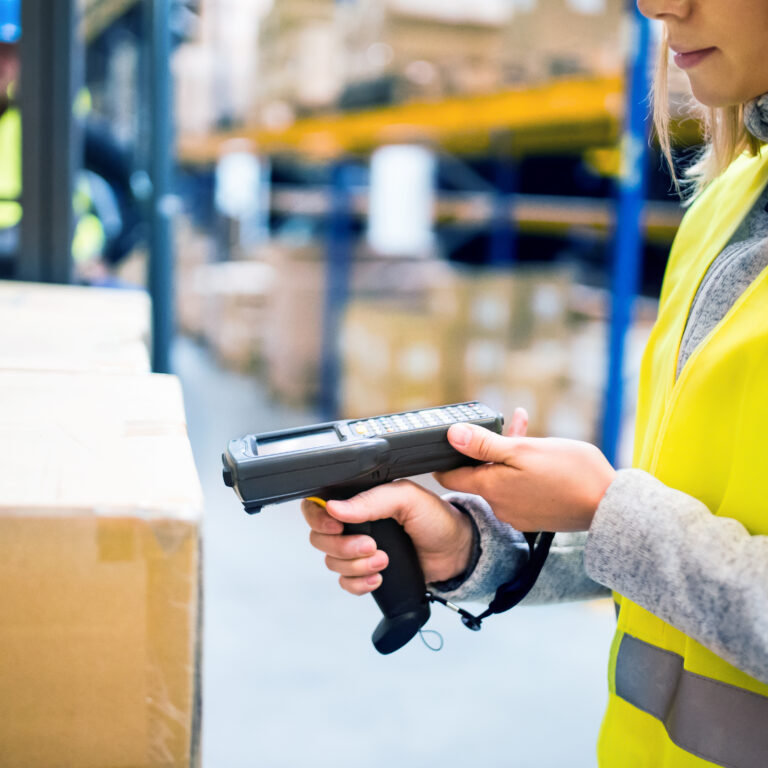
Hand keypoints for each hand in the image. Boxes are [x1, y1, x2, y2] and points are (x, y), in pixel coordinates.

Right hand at [301, 481, 472, 595]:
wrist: (456, 553)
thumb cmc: (436, 519)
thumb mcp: (407, 499)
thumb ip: (371, 500)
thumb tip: (336, 508)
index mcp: (360, 499)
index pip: (319, 505)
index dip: (319, 519)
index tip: (336, 527)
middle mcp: (354, 523)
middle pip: (321, 538)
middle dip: (343, 547)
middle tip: (371, 546)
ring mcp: (358, 549)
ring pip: (332, 562)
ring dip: (355, 566)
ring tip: (383, 561)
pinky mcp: (365, 571)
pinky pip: (345, 583)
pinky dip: (358, 583)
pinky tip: (378, 578)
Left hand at [434, 420, 615, 532]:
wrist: (610, 505)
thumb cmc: (570, 473)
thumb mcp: (524, 450)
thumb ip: (485, 445)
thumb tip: (452, 436)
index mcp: (491, 488)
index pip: (450, 476)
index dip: (446, 457)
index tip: (448, 441)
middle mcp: (499, 506)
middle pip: (480, 473)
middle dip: (489, 447)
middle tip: (506, 423)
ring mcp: (518, 514)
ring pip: (502, 478)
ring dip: (510, 455)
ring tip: (527, 429)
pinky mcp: (536, 516)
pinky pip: (519, 489)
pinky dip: (524, 471)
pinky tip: (542, 454)